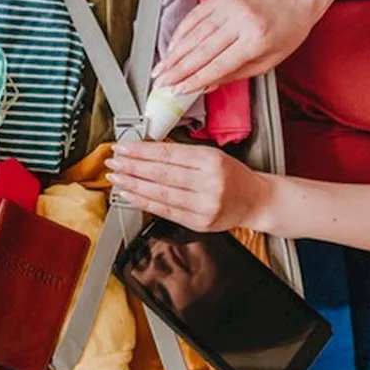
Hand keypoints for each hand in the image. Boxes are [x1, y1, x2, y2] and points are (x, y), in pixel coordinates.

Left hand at [105, 141, 274, 231]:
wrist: (255, 200)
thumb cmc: (233, 175)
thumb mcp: (212, 154)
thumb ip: (181, 152)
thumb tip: (147, 147)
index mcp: (211, 160)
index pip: (168, 154)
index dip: (141, 151)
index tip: (123, 148)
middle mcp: (208, 183)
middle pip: (161, 173)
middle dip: (132, 167)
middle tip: (113, 162)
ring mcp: (203, 205)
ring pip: (160, 193)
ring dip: (133, 185)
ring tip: (116, 178)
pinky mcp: (198, 222)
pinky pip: (165, 211)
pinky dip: (143, 202)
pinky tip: (129, 195)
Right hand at [151, 0, 321, 94]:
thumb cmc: (285, 32)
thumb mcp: (267, 62)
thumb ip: (235, 74)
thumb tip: (205, 84)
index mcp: (256, 40)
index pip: (218, 65)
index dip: (194, 79)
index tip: (178, 90)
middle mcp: (241, 21)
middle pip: (201, 50)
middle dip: (177, 69)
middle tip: (160, 82)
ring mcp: (229, 7)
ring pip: (193, 34)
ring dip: (173, 54)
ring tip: (160, 69)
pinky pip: (194, 16)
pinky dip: (180, 33)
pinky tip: (171, 47)